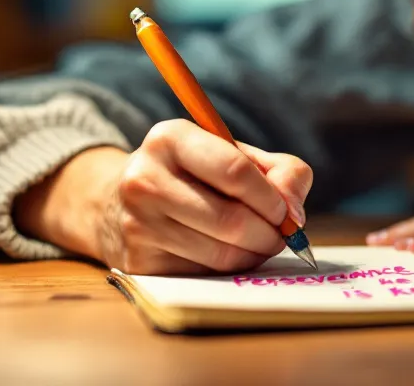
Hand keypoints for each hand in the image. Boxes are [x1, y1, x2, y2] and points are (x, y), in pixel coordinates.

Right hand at [15, 119, 311, 274]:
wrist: (119, 203)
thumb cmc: (195, 174)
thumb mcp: (234, 154)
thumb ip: (281, 171)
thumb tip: (295, 213)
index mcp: (169, 138)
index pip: (235, 171)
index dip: (272, 198)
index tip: (287, 211)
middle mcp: (144, 179)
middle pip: (231, 220)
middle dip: (270, 233)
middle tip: (283, 235)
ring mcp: (137, 224)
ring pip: (220, 253)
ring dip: (254, 254)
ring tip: (260, 243)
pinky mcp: (137, 262)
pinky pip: (204, 275)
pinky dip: (229, 269)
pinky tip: (229, 253)